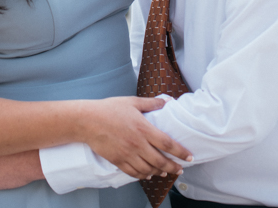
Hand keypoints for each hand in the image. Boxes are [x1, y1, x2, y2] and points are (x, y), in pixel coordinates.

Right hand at [78, 96, 192, 179]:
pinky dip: (143, 175)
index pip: (167, 144)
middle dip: (173, 167)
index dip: (180, 152)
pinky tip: (148, 174)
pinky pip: (134, 173)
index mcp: (143, 128)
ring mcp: (127, 154)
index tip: (189, 157)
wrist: (88, 121)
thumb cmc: (109, 109)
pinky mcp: (118, 160)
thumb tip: (166, 101)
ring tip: (165, 172)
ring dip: (159, 172)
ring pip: (148, 169)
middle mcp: (138, 144)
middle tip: (180, 169)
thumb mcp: (132, 102)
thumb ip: (151, 103)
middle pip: (160, 161)